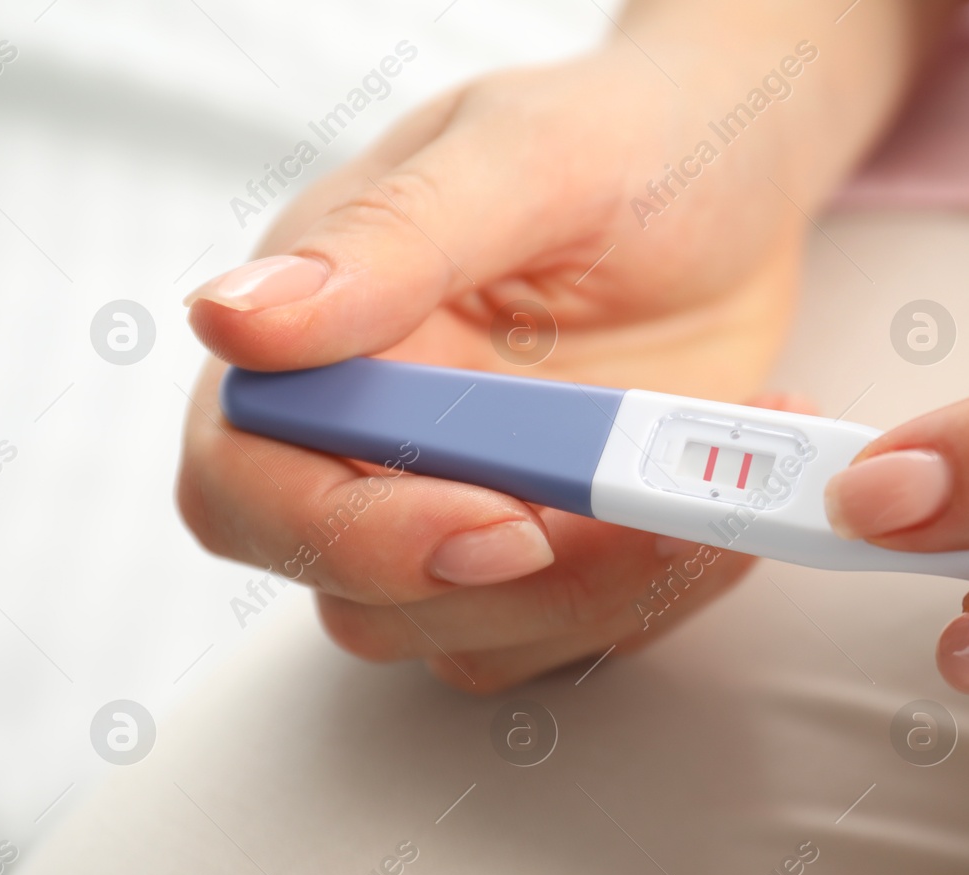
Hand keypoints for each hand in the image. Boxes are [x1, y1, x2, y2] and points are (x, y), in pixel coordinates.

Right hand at [176, 47, 820, 692]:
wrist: (733, 185)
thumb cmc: (623, 142)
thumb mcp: (522, 157)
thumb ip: (389, 240)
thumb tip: (235, 318)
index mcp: (322, 342)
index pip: (247, 485)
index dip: (356, 535)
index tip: (501, 521)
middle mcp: (374, 443)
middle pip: (365, 597)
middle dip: (517, 582)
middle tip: (651, 501)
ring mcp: (466, 506)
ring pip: (475, 638)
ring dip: (606, 591)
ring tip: (713, 481)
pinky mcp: (555, 552)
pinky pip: (575, 633)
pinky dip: (660, 592)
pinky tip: (722, 503)